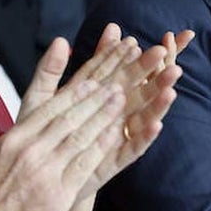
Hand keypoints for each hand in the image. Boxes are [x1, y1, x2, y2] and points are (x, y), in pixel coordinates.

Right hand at [0, 77, 125, 210]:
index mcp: (13, 140)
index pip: (49, 109)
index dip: (73, 94)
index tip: (90, 84)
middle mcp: (32, 152)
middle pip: (70, 118)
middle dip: (95, 100)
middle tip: (113, 86)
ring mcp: (47, 173)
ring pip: (81, 137)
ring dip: (103, 117)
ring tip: (119, 103)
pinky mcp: (60, 195)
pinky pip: (86, 165)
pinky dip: (102, 147)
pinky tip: (114, 134)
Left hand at [15, 24, 187, 199]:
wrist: (39, 175)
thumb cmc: (40, 134)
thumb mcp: (42, 97)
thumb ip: (53, 69)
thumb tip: (60, 39)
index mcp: (97, 94)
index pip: (123, 68)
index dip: (139, 53)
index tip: (160, 35)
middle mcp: (112, 113)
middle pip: (139, 88)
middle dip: (154, 72)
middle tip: (167, 53)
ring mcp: (116, 136)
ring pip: (142, 116)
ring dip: (157, 102)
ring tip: (170, 86)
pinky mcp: (114, 159)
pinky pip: (132, 148)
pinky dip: (144, 137)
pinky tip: (156, 124)